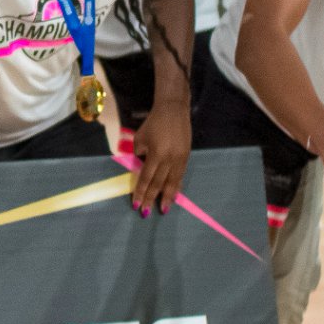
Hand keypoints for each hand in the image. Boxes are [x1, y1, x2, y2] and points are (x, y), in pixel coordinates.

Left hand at [128, 101, 190, 216]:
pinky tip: (174, 195)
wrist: (173, 110)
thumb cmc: (153, 123)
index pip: (146, 178)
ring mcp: (180, 159)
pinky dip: (176, 187)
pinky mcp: (186, 157)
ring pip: (173, 182)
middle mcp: (169, 159)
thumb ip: (138, 155)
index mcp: (156, 154)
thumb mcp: (139, 138)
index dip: (141, 192)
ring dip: (168, 197)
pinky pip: (180, 176)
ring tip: (164, 209)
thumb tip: (140, 169)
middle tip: (146, 213)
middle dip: (152, 199)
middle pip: (159, 183)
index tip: (136, 205)